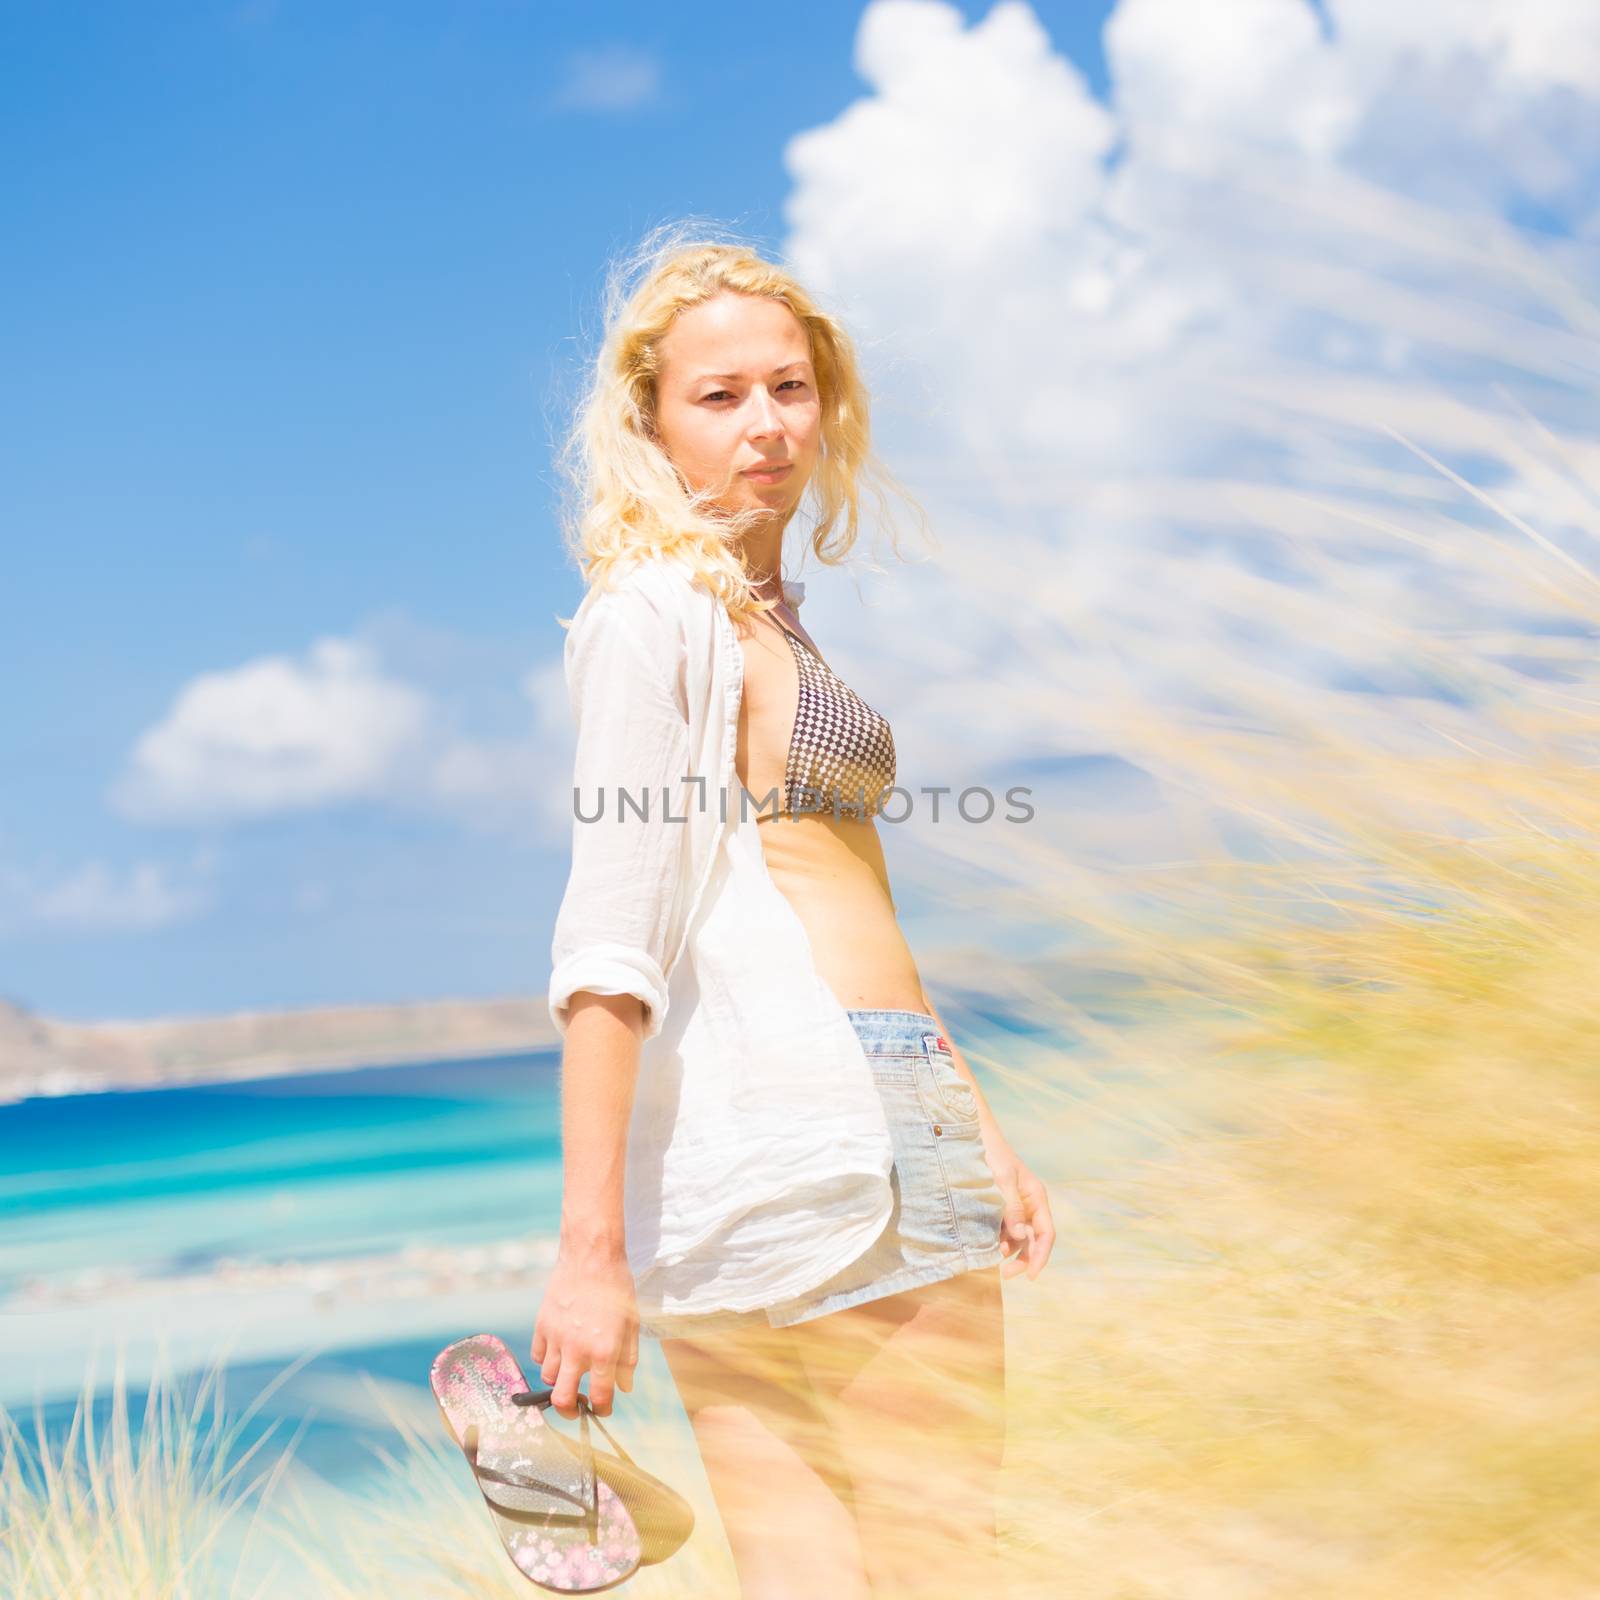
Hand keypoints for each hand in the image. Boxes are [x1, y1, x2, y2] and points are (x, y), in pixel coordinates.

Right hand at [531, 1245, 639, 1417]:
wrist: (592, 1256)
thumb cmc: (617, 1288)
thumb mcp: (632, 1323)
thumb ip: (628, 1359)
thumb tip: (624, 1387)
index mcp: (604, 1351)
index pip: (599, 1398)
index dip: (602, 1410)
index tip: (602, 1409)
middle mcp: (577, 1350)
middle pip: (562, 1400)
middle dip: (569, 1412)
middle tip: (576, 1409)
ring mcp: (556, 1338)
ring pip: (547, 1378)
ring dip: (558, 1381)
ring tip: (568, 1374)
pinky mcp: (541, 1325)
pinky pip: (537, 1355)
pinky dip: (545, 1359)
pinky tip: (557, 1351)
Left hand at [980, 1126, 1054, 1280]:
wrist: (974, 1136)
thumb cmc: (992, 1154)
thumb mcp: (1002, 1180)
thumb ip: (1011, 1207)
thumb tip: (1020, 1235)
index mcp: (1036, 1197)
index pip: (1046, 1233)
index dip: (1041, 1255)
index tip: (1030, 1275)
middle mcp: (1029, 1204)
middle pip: (1034, 1239)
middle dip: (1024, 1258)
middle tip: (1007, 1274)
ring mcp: (1015, 1205)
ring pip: (1019, 1237)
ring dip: (1011, 1251)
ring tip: (995, 1258)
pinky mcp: (1000, 1206)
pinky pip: (1004, 1229)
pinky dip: (1000, 1239)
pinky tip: (989, 1245)